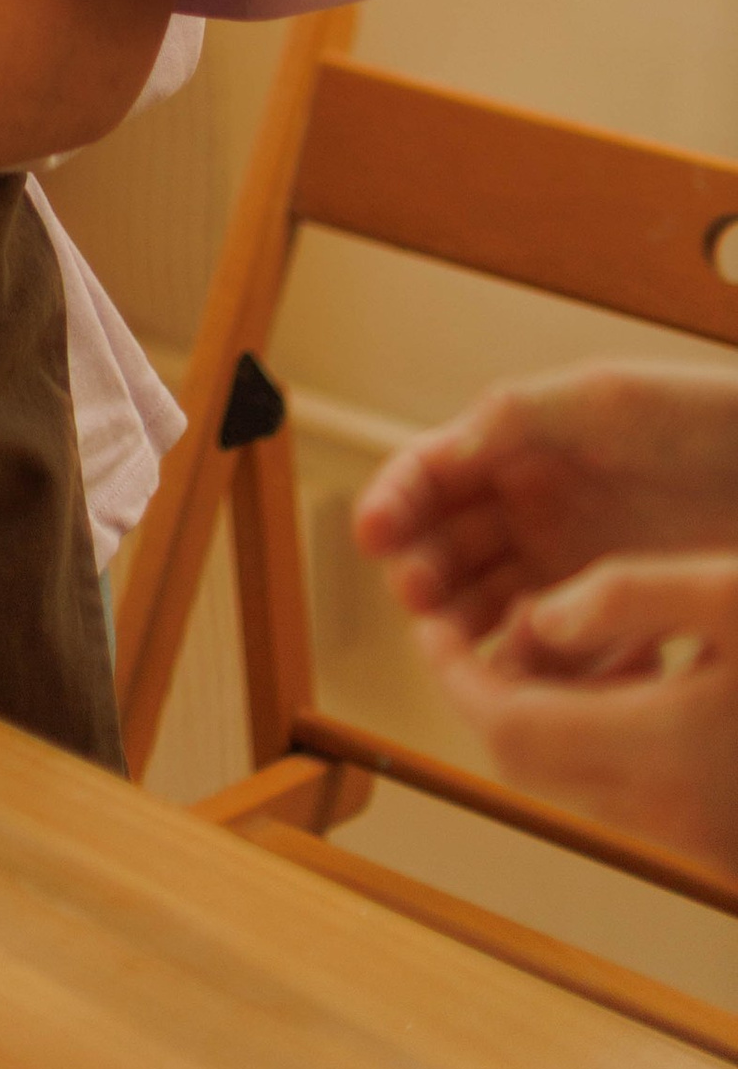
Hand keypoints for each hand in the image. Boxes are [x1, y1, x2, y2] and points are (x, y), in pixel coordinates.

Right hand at [355, 367, 737, 644]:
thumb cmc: (696, 418)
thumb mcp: (602, 400)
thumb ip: (516, 419)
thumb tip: (441, 454)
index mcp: (511, 449)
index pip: (428, 476)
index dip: (393, 502)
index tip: (373, 533)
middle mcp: (527, 512)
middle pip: (445, 551)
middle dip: (420, 572)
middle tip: (419, 595)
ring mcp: (566, 567)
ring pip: (487, 609)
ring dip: (464, 627)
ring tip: (465, 644)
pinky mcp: (613, 617)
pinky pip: (556, 651)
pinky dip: (537, 663)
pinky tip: (540, 667)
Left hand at [421, 554, 737, 878]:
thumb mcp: (732, 595)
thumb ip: (631, 596)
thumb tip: (542, 615)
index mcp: (657, 749)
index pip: (510, 728)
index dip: (455, 674)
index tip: (428, 623)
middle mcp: (661, 809)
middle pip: (525, 757)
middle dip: (493, 684)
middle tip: (517, 615)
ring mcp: (685, 835)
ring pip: (566, 774)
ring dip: (548, 703)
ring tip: (587, 630)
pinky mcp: (707, 839)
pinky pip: (614, 787)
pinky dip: (597, 727)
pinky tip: (646, 666)